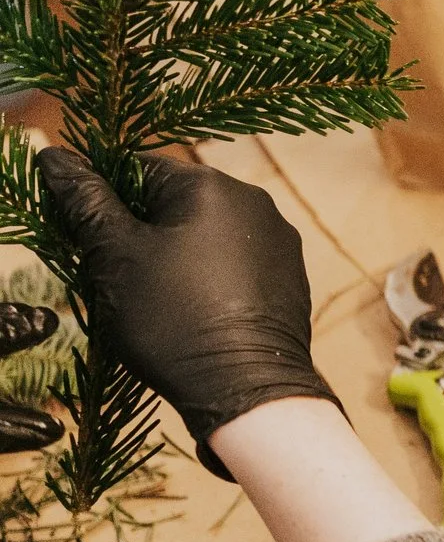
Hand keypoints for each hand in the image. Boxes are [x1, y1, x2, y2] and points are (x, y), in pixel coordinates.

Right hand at [37, 150, 335, 472]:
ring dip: (174, 254)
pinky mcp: (290, 275)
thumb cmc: (172, 317)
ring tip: (154, 299)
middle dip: (139, 230)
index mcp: (212, 185)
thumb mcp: (114, 257)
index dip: (103, 199)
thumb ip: (86, 201)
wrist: (245, 385)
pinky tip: (192, 310)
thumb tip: (55, 156)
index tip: (87, 238)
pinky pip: (235, 261)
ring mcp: (280, 239)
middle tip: (116, 275)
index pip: (139, 168)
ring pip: (206, 233)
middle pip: (176, 201)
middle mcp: (256, 200)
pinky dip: (208, 276)